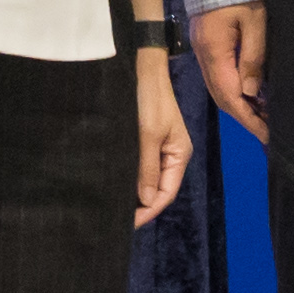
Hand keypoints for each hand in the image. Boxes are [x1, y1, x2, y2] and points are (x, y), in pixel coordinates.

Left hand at [129, 51, 190, 227]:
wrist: (142, 68)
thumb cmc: (149, 99)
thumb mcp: (148, 134)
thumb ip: (147, 168)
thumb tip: (145, 201)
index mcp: (179, 155)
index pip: (166, 192)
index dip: (149, 210)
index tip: (129, 223)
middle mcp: (171, 155)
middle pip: (157, 189)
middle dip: (140, 205)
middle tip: (117, 219)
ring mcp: (158, 148)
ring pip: (147, 179)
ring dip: (133, 193)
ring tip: (114, 207)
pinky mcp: (145, 141)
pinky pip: (139, 167)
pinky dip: (129, 178)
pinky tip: (115, 185)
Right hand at [194, 5, 269, 146]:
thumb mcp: (254, 20)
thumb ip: (253, 57)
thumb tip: (251, 92)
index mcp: (214, 52)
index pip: (230, 97)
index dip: (249, 119)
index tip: (267, 135)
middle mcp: (204, 56)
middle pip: (222, 97)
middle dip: (245, 116)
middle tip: (269, 131)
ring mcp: (202, 50)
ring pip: (219, 87)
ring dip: (240, 104)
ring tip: (264, 115)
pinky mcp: (206, 43)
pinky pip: (219, 75)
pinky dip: (235, 89)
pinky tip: (250, 91)